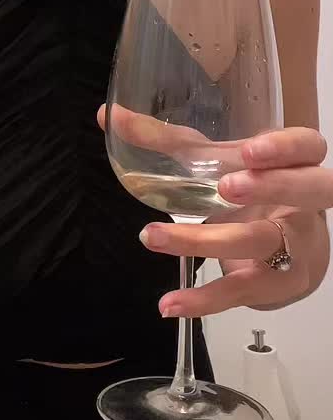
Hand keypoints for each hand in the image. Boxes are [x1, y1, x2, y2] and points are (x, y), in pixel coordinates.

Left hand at [98, 106, 331, 316]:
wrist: (289, 252)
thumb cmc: (253, 192)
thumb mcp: (217, 162)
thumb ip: (167, 140)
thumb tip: (109, 116)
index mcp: (295, 163)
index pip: (308, 147)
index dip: (285, 147)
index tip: (250, 150)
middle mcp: (303, 203)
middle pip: (309, 190)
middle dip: (272, 187)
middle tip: (227, 188)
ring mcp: (295, 247)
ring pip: (261, 242)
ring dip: (207, 242)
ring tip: (156, 237)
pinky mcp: (275, 285)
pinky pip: (241, 292)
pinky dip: (204, 300)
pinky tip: (170, 303)